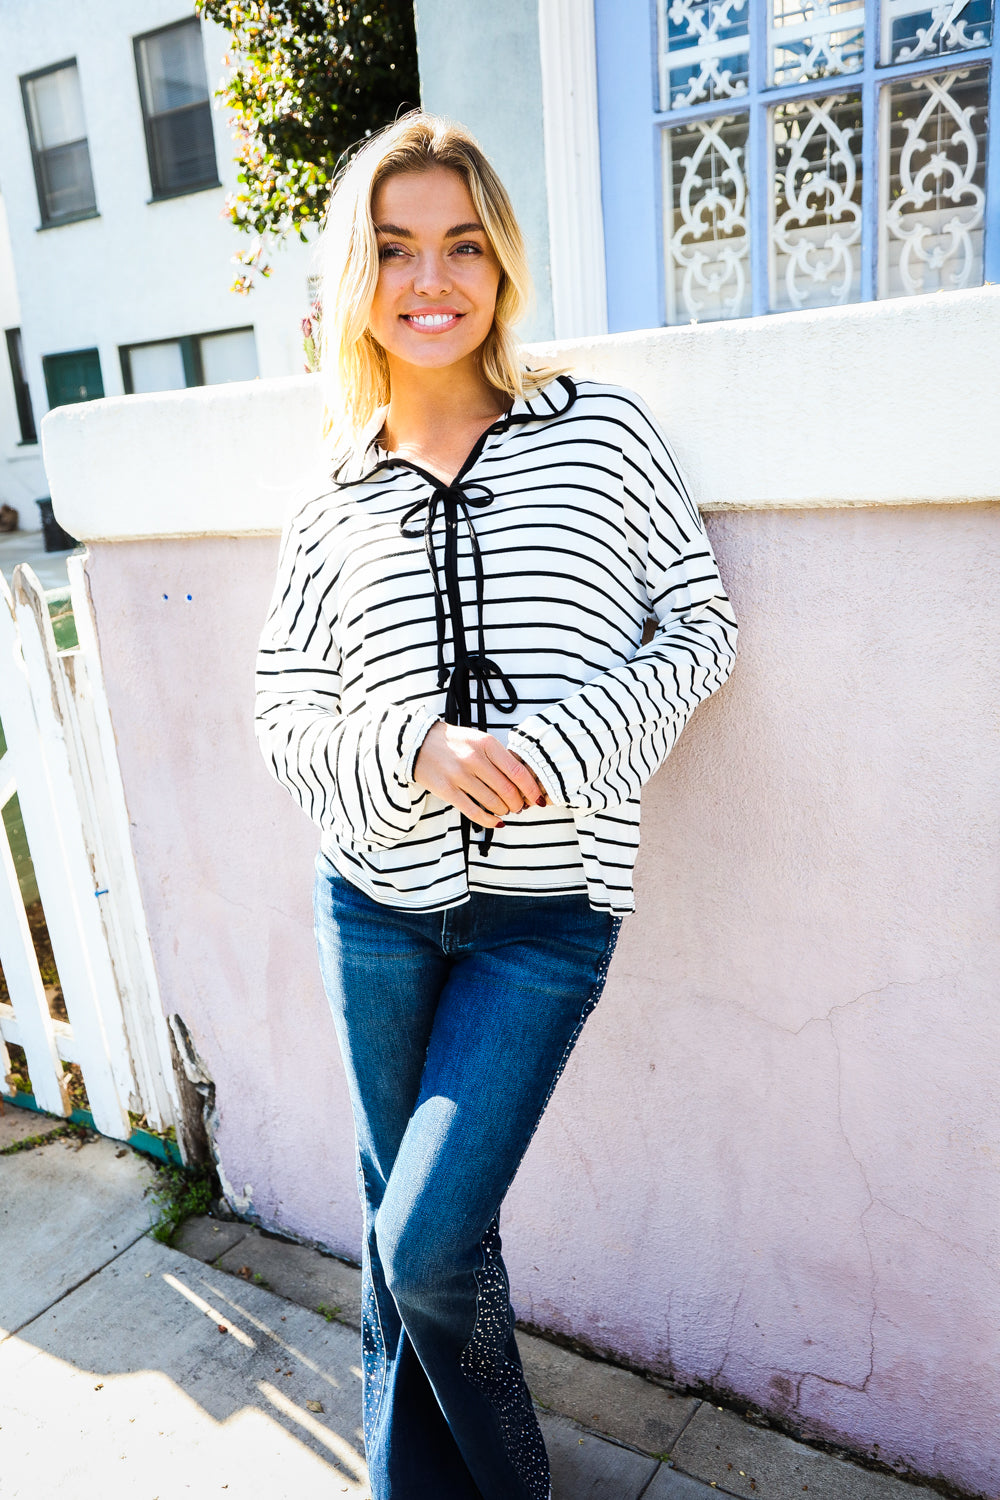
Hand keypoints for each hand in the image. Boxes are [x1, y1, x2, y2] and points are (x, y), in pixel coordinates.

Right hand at [414, 722, 547, 827]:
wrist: (419, 742)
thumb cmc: (454, 742)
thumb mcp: (480, 740)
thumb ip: (500, 758)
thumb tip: (523, 783)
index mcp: (486, 744)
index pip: (518, 772)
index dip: (531, 789)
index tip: (537, 798)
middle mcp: (474, 758)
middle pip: (508, 790)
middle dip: (518, 804)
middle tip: (519, 807)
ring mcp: (459, 775)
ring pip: (493, 802)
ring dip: (504, 811)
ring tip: (504, 810)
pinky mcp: (447, 790)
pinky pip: (474, 812)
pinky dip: (489, 820)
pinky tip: (495, 822)